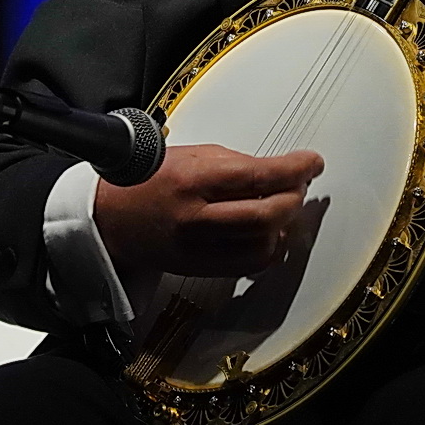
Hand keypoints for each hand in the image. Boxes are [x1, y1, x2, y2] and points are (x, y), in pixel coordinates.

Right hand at [92, 143, 323, 277]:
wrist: (112, 217)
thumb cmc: (149, 179)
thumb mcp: (194, 155)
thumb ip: (237, 164)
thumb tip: (279, 172)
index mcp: (195, 180)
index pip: (258, 176)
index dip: (295, 169)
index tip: (312, 163)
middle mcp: (197, 218)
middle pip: (265, 217)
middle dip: (294, 199)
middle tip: (301, 185)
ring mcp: (199, 248)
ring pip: (262, 246)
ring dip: (285, 226)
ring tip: (285, 206)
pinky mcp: (201, 269)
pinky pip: (249, 266)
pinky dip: (269, 249)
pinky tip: (271, 233)